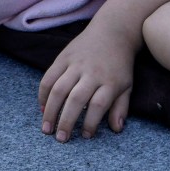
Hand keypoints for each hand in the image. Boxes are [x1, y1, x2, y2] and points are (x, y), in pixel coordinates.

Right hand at [39, 22, 137, 140]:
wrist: (113, 31)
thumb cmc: (120, 64)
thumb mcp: (127, 85)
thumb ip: (121, 107)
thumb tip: (116, 129)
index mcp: (110, 81)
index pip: (98, 105)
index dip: (90, 122)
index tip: (85, 136)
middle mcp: (92, 72)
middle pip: (75, 99)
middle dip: (66, 121)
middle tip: (60, 139)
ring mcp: (75, 64)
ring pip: (59, 89)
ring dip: (50, 110)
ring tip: (46, 128)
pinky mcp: (63, 57)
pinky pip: (49, 77)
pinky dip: (43, 93)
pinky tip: (42, 108)